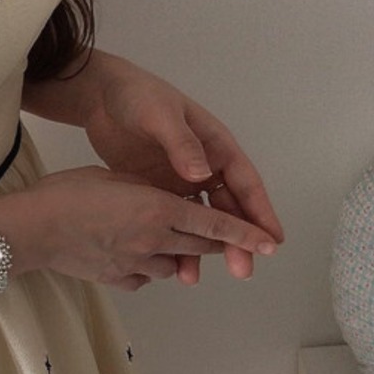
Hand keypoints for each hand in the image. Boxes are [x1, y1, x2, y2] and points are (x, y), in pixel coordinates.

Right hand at [0, 166, 279, 291]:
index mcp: (159, 209)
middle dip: (215, 242)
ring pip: (174, 264)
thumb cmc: (67, 192)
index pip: (216, 223)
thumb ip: (146, 187)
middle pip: (200, 245)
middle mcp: (155, 240)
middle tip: (224, 239)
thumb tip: (164, 195)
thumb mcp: (113, 176)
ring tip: (164, 241)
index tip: (270, 245)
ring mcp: (137, 264)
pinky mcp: (118, 280)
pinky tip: (134, 256)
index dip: (246, 234)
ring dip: (179, 254)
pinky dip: (149, 267)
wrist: (30, 229)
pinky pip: (146, 276)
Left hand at [77, 52, 284, 283]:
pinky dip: (173, 240)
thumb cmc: (137, 96)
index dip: (260, 212)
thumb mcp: (160, 115)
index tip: (273, 240)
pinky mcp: (156, 190)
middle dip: (236, 240)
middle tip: (243, 270)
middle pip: (227, 208)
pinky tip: (169, 263)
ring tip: (194, 278)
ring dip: (202, 247)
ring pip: (200, 220)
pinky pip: (172, 220)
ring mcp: (180, 180)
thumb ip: (180, 144)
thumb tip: (202, 175)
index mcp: (215, 145)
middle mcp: (204, 166)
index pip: (245, 182)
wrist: (99, 95)